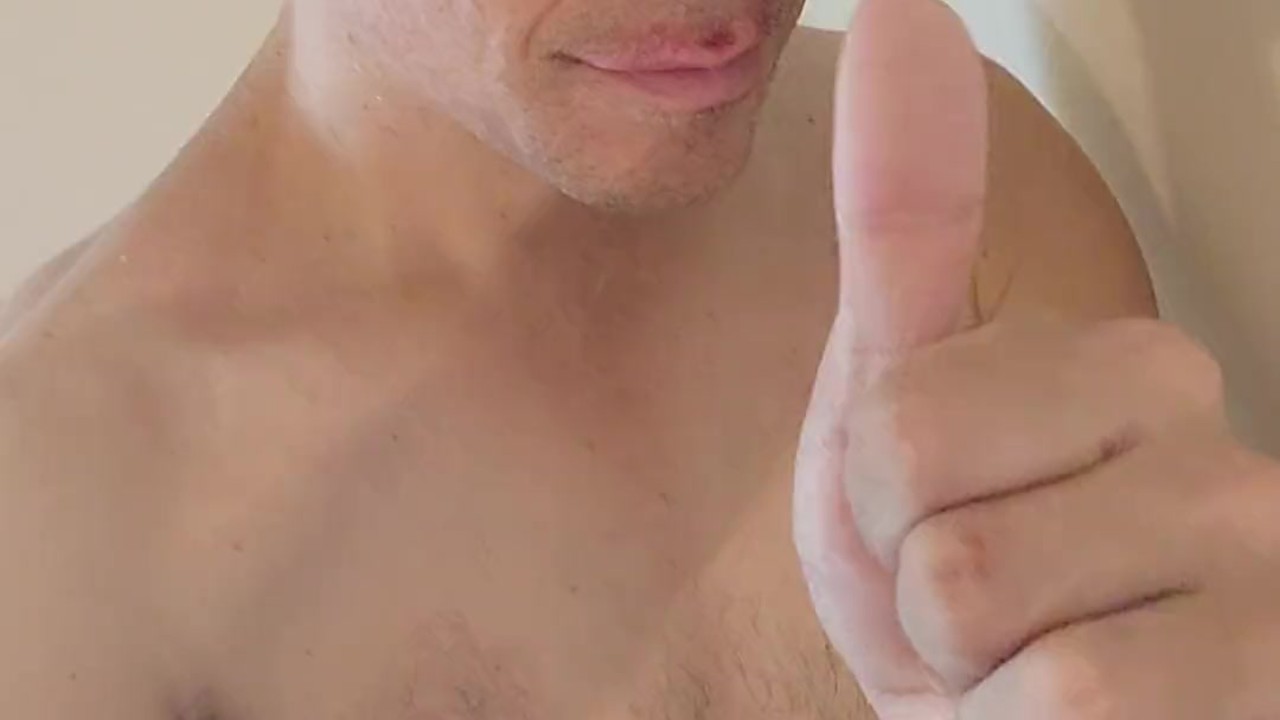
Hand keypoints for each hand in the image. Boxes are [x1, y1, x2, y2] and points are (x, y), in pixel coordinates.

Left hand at [793, 0, 1279, 717]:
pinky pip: (1061, 704)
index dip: (881, 507)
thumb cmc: (949, 584)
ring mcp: (1260, 562)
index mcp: (1120, 364)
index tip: (943, 521)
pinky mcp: (1265, 676)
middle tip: (984, 617)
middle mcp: (1220, 440)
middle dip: (919, 591)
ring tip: (1029, 669)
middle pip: (931, 512)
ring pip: (980, 604)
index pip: (901, 422)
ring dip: (968, 673)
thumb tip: (904, 4)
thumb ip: (906, 220)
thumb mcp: (893, 405)